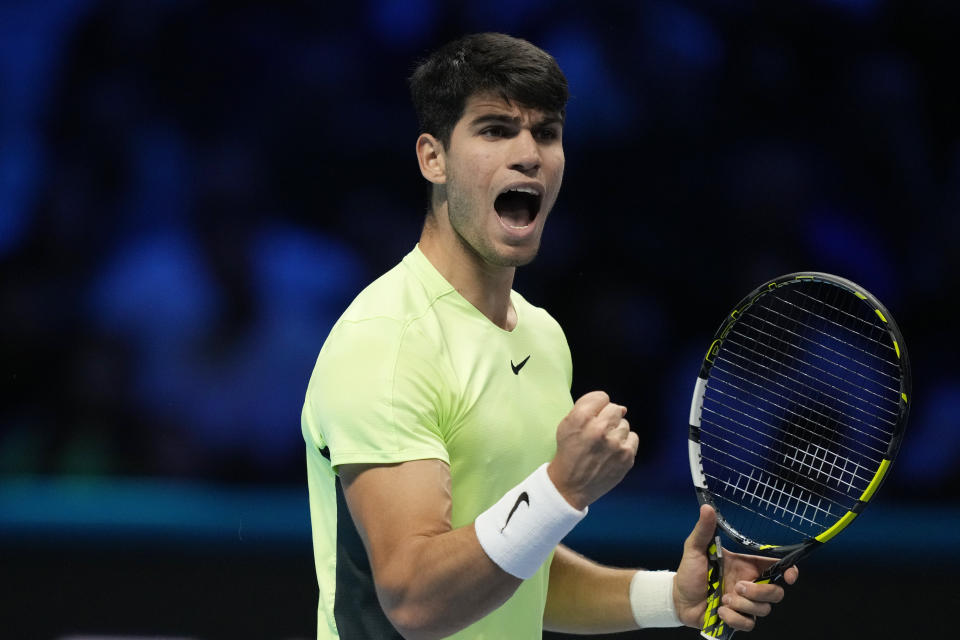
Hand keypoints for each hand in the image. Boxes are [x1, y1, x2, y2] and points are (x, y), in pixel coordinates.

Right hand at [547, 391, 637, 509]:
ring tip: (604, 445)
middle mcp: (599, 429)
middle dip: (608, 418)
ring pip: (625, 424)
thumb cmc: (568, 453)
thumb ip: (588, 409)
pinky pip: (633, 437)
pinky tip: (613, 451)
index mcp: (581, 418)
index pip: (602, 397)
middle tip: (599, 432)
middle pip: (615, 409)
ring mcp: (615, 443)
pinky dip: (624, 443)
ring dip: (616, 432)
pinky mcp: (626, 456)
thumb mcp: (566, 425)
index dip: (597, 406)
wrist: (570, 486)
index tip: (593, 417)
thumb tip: (622, 408)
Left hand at [673, 504, 798, 631]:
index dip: (789, 571)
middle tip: (738, 587)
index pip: (776, 568)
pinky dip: (734, 618)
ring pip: (764, 609)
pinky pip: (748, 624)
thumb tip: (707, 508)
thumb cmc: (689, 572)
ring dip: (743, 605)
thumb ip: (704, 530)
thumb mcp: (694, 548)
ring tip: (723, 598)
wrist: (677, 597)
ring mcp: (745, 604)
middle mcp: (749, 586)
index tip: (789, 575)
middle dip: (760, 592)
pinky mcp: (737, 619)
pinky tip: (720, 611)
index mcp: (745, 567)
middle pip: (776, 593)